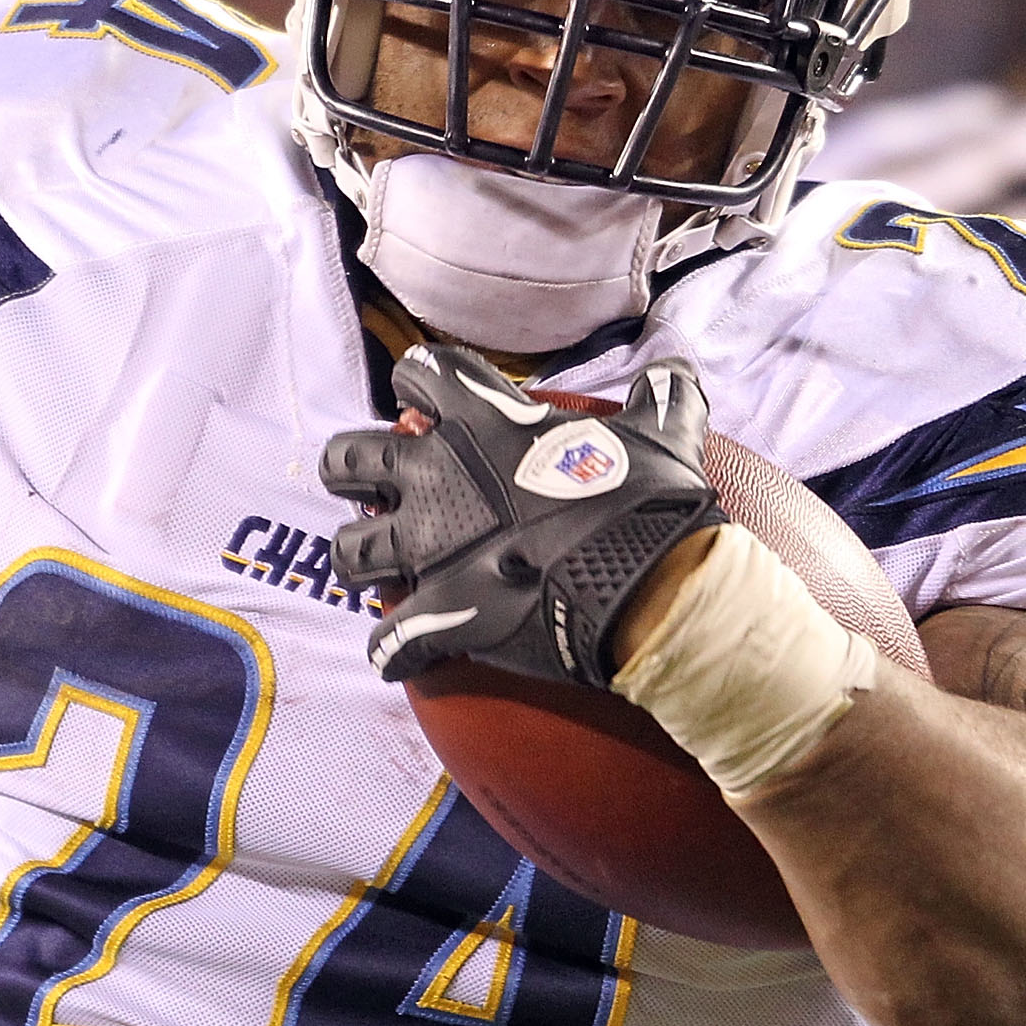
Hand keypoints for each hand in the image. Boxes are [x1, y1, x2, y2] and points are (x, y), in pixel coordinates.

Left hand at [320, 345, 722, 685]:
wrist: (648, 583)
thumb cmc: (648, 502)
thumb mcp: (661, 434)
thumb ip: (661, 397)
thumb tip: (678, 369)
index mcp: (482, 423)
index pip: (422, 374)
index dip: (417, 385)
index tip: (422, 402)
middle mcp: (437, 477)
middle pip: (348, 459)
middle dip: (350, 473)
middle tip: (373, 489)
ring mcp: (430, 548)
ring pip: (349, 552)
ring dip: (361, 563)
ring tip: (382, 574)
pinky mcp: (439, 613)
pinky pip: (387, 641)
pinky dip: (393, 651)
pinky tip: (404, 655)